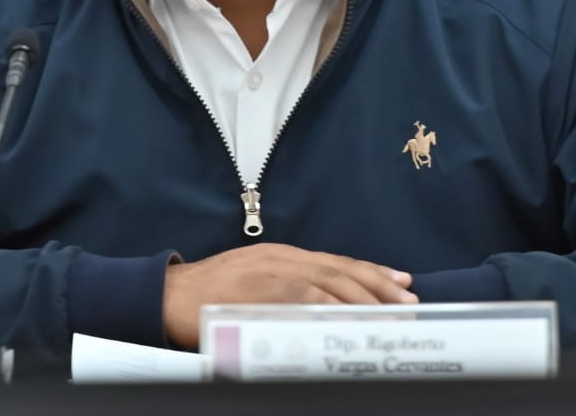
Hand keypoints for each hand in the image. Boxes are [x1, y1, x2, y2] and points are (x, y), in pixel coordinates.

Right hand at [162, 243, 416, 348]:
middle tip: (407, 304)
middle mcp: (281, 259)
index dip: (373, 272)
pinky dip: (327, 310)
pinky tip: (347, 320)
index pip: (337, 262)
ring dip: (361, 302)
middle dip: (378, 289)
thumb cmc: (208, 292)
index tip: (401, 282)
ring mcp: (269, 273)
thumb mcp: (253, 278)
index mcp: (282, 256)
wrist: (168, 294)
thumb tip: (324, 309)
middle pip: (340, 272)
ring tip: (387, 318)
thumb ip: (286, 288)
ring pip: (327, 285)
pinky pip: (299, 300)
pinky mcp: (256, 291)